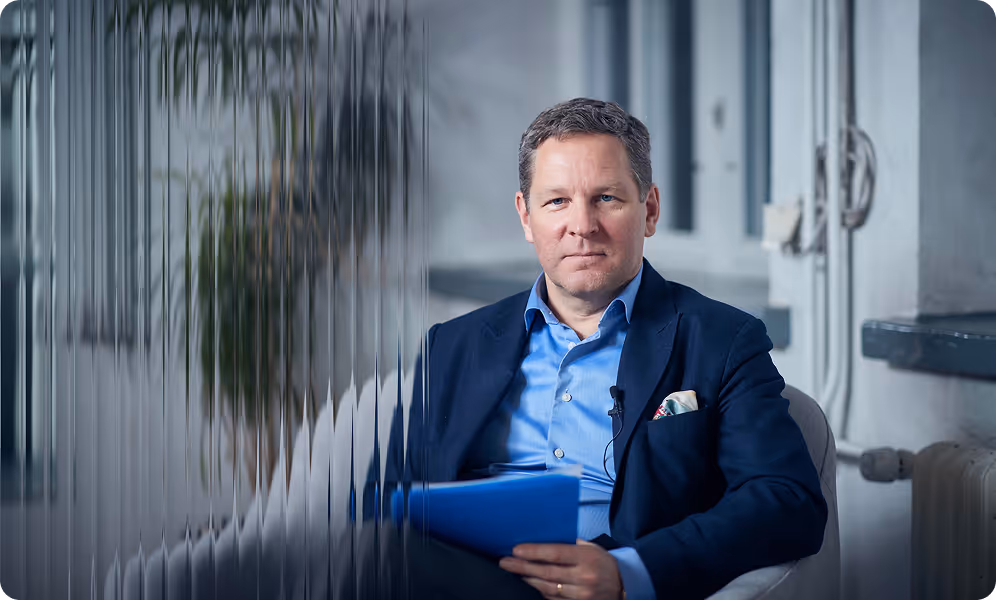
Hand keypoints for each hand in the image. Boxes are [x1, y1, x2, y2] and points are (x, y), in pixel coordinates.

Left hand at [498, 539, 623, 599]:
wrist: (624, 587)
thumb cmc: (604, 564)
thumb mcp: (592, 548)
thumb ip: (571, 544)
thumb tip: (544, 537)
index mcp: (586, 558)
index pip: (555, 553)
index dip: (534, 552)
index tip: (516, 550)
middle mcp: (584, 577)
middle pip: (547, 572)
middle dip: (523, 567)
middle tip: (506, 562)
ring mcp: (581, 594)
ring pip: (548, 588)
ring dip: (529, 580)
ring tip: (515, 572)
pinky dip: (541, 591)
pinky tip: (531, 583)